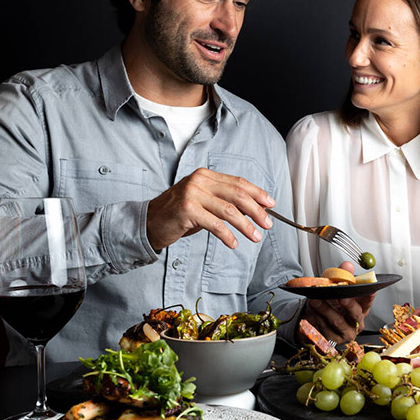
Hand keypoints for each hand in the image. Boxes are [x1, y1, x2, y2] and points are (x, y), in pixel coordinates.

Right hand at [146, 168, 274, 250]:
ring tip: (256, 237)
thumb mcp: (204, 204)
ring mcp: (192, 194)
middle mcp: (199, 181)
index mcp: (206, 175)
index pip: (238, 182)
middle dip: (256, 210)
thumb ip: (225, 203)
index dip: (257, 193)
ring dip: (246, 225)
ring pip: (229, 210)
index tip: (271, 204)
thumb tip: (255, 211)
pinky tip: (234, 244)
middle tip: (268, 224)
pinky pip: (214, 224)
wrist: (149, 223)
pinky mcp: (187, 210)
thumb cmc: (179, 215)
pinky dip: (227, 235)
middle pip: (237, 194)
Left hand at [300, 261, 374, 343]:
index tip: (370, 289)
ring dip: (325, 310)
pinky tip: (309, 313)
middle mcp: (355, 323)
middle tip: (341, 296)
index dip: (369, 296)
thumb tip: (347, 265)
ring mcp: (343, 333)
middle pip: (355, 314)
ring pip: (337, 322)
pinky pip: (323, 330)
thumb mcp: (334, 286)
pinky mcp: (330, 340)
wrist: (311, 318)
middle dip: (348, 304)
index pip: (367, 302)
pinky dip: (315, 320)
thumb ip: (341, 275)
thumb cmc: (328, 302)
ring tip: (314, 300)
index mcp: (360, 309)